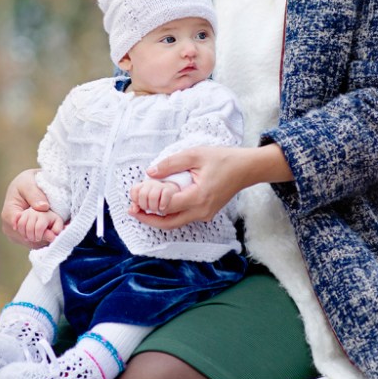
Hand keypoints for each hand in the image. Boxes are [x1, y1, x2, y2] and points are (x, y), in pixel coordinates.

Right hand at [1, 169, 60, 248]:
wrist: (28, 185)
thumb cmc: (27, 182)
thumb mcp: (28, 183)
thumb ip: (35, 194)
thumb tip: (43, 207)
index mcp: (9, 214)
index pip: (22, 229)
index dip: (38, 230)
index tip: (52, 228)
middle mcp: (9, 228)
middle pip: (28, 239)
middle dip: (44, 235)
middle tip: (60, 230)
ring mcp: (16, 235)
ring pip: (33, 243)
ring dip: (46, 238)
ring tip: (59, 230)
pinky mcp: (24, 237)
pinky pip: (36, 243)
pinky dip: (46, 239)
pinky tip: (55, 232)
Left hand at [128, 143, 292, 229]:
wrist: (246, 168)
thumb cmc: (223, 159)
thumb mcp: (195, 155)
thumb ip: (171, 164)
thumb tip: (150, 173)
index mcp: (199, 197)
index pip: (167, 206)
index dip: (149, 203)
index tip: (136, 195)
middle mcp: (201, 211)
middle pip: (169, 223)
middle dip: (148, 219)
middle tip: (131, 210)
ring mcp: (205, 214)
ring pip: (176, 223)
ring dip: (157, 218)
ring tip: (141, 208)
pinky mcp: (206, 213)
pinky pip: (183, 217)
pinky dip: (169, 214)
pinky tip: (158, 204)